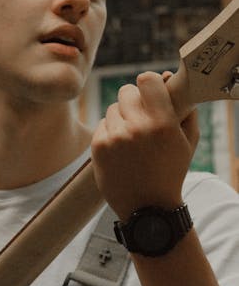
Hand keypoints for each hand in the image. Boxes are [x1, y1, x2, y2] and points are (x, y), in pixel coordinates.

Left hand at [90, 71, 199, 220]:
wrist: (147, 208)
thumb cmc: (171, 172)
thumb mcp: (188, 141)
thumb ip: (184, 108)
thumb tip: (168, 77)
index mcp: (162, 123)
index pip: (146, 79)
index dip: (149, 82)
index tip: (151, 90)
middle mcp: (136, 127)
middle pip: (126, 91)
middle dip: (134, 100)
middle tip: (141, 116)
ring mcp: (114, 137)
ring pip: (112, 108)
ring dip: (121, 117)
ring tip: (132, 138)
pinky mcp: (98, 146)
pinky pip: (102, 124)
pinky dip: (110, 132)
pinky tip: (121, 149)